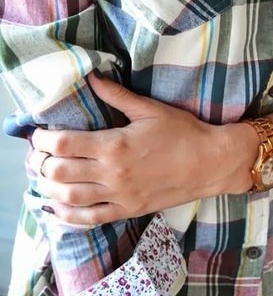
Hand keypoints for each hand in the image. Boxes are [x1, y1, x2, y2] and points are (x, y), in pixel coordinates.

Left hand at [31, 73, 256, 225]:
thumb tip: (93, 76)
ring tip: (44, 176)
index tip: (39, 133)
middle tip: (38, 154)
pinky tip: (56, 208)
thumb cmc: (183, 133)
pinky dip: (68, 216)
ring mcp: (119, 196)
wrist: (210, 163)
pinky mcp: (128, 210)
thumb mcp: (150, 109)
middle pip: (60, 173)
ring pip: (69, 198)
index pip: (65, 144)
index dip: (45, 139)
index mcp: (115, 146)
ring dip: (49, 188)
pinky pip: (90, 219)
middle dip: (42, 163)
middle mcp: (112, 174)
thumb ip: (117, 95)